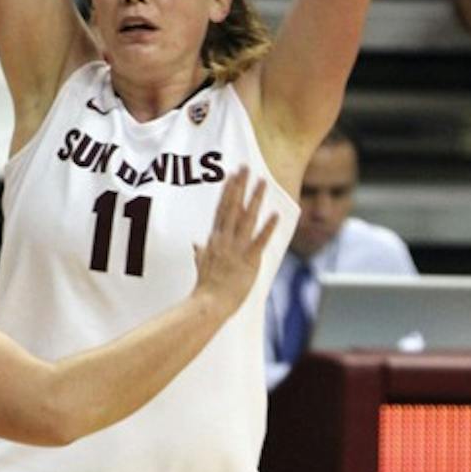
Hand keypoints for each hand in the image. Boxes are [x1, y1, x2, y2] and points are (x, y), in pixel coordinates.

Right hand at [192, 167, 276, 318]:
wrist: (209, 303)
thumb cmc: (205, 286)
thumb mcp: (201, 265)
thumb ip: (199, 252)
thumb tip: (194, 244)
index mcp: (215, 239)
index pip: (222, 209)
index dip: (228, 191)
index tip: (233, 175)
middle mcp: (224, 239)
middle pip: (232, 207)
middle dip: (240, 186)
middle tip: (246, 168)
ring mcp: (236, 249)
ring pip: (246, 218)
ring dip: (255, 199)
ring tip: (263, 182)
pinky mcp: (248, 260)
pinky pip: (259, 241)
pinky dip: (267, 228)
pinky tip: (275, 214)